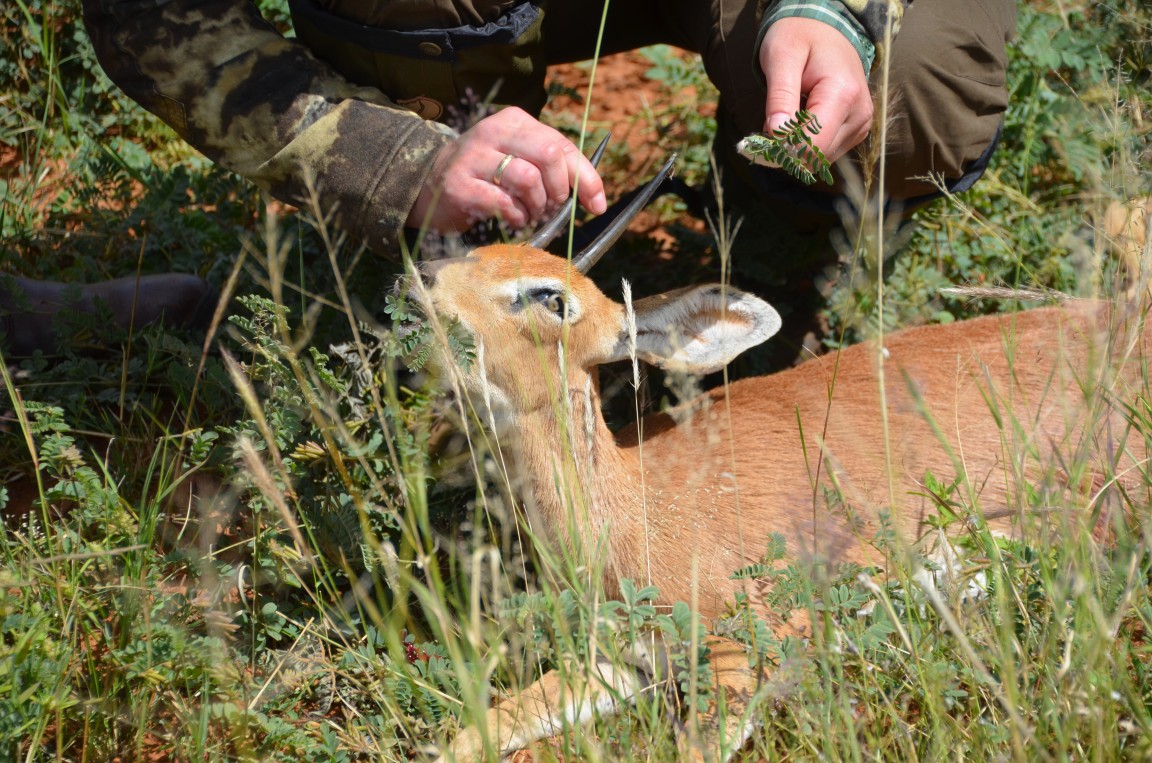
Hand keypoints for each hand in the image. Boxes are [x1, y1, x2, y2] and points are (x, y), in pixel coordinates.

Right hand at [407, 107, 607, 232]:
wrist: (428, 186)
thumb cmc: (484, 176)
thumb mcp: (518, 159)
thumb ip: (551, 167)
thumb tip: (593, 194)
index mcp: (514, 121)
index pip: (563, 145)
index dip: (586, 178)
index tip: (596, 204)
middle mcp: (494, 132)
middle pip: (551, 154)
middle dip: (560, 190)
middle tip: (552, 207)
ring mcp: (474, 157)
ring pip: (529, 179)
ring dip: (537, 206)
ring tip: (530, 214)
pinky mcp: (460, 185)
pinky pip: (504, 203)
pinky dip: (517, 217)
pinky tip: (513, 219)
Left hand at [759, 17, 872, 163]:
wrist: (825, 29)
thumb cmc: (800, 38)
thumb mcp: (781, 57)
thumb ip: (780, 96)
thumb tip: (777, 135)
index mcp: (843, 94)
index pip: (813, 145)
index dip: (783, 150)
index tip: (759, 141)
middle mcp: (859, 115)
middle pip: (816, 156)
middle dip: (786, 149)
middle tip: (767, 126)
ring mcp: (860, 125)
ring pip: (819, 159)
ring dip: (795, 147)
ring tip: (786, 116)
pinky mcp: (855, 132)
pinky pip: (825, 152)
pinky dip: (806, 144)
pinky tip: (799, 120)